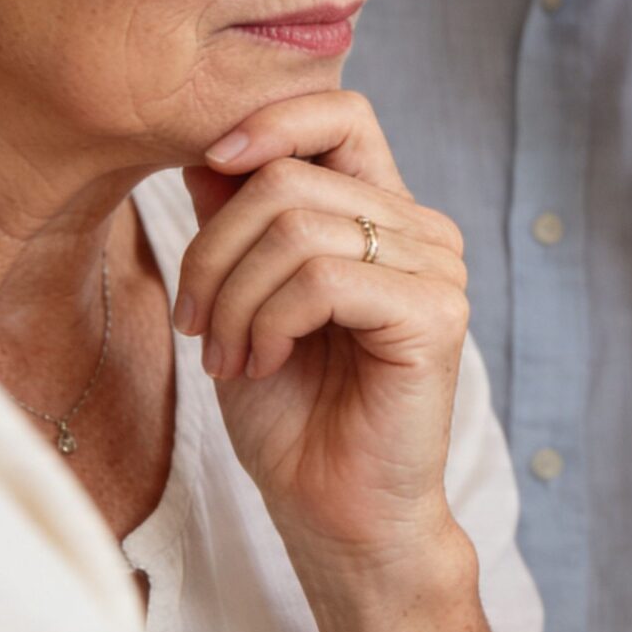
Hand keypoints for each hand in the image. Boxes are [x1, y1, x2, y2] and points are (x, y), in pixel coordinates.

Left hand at [175, 91, 473, 568]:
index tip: (207, 167)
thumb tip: (208, 149)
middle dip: (214, 248)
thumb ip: (238, 222)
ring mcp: (437, 271)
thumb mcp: (242, 299)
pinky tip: (260, 363)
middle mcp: (422, 231)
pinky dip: (266, 321)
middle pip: (292, 174)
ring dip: (232, 296)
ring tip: (226, 355)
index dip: (270, 121)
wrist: (337, 518)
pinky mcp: (434, 316)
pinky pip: (322, 278)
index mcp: (384, 215)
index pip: (342, 113)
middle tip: (195, 322)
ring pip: (297, 225)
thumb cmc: (295, 418)